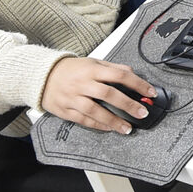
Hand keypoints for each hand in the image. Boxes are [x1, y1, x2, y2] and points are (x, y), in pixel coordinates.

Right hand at [40, 57, 155, 133]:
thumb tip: (132, 74)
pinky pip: (83, 120)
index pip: (120, 75)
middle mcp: (83, 84)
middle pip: (108, 94)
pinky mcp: (65, 110)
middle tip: (142, 112)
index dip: (137, 83)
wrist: (42, 76)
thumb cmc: (71, 69)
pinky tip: (109, 128)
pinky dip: (98, 125)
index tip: (150, 92)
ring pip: (95, 111)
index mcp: (92, 70)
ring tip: (127, 128)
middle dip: (128, 105)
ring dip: (113, 121)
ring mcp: (73, 98)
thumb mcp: (93, 62)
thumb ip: (113, 68)